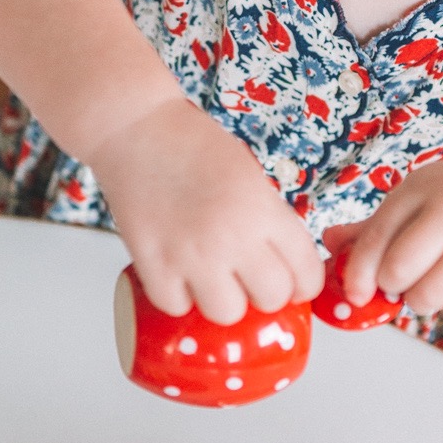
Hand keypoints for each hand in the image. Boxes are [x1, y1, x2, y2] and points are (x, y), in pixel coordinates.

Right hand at [89, 98, 324, 322]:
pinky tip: (179, 277)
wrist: (135, 129)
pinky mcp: (153, 263)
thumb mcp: (252, 178)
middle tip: (248, 279)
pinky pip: (177, 307)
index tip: (292, 283)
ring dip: (223, 301)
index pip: (306, 275)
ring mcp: (191, 254)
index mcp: (264, 211)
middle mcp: (233, 236)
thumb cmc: (195, 147)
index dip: (302, 285)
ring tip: (212, 281)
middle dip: (264, 294)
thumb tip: (284, 267)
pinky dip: (179, 298)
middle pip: (271, 300)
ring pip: (227, 313)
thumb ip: (270, 222)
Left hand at [336, 160, 442, 323]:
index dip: (357, 274)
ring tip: (439, 281)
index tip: (357, 293)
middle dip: (394, 287)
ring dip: (424, 301)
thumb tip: (331, 244)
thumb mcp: (424, 198)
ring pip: (428, 297)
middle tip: (408, 281)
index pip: (374, 238)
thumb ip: (378, 224)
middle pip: (397, 272)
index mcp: (425, 185)